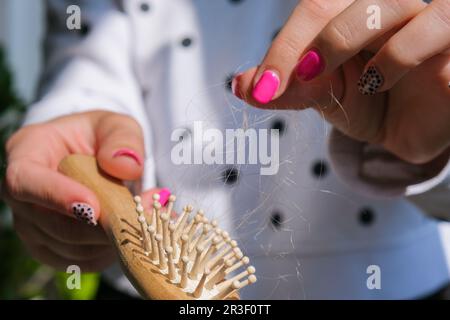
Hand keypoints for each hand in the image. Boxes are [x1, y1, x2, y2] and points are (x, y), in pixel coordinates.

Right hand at [2, 111, 148, 271]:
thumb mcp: (117, 125)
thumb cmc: (102, 136)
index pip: (25, 180)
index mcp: (27, 151)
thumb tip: (127, 167)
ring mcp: (32, 225)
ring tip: (146, 217)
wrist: (97, 159)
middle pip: (49, 223)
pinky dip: (109, 251)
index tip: (94, 206)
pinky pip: (79, 260)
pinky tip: (131, 231)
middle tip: (140, 215)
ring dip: (110, 238)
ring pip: (67, 246)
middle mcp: (22, 194)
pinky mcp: (51, 247)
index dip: (56, 196)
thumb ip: (123, 139)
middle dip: (97, 225)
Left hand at [233, 0, 449, 163]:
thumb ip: (287, 88)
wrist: (409, 128)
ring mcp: (421, 16)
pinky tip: (378, 81)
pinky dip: (399, 54)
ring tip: (321, 78)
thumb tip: (240, 84)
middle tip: (279, 84)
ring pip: (388, 4)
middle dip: (301, 45)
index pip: (310, 12)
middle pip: (336, 1)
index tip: (259, 89)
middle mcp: (383, 6)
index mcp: (346, 14)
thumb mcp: (322, 97)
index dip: (281, 48)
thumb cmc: (365, 103)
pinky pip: (434, 26)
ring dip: (342, 40)